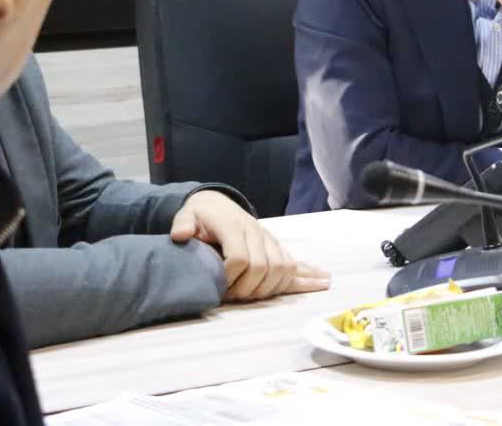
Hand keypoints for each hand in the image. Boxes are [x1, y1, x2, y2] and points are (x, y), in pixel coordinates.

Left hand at [169, 190, 331, 300]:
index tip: (218, 286)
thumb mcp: (187, 215)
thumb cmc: (201, 215)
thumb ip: (182, 224)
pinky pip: (294, 263)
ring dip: (272, 288)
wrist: (218, 203)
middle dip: (248, 288)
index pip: (240, 258)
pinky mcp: (277, 247)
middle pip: (263, 267)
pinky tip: (321, 282)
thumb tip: (180, 236)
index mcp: (234, 226)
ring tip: (260, 298)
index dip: (230, 277)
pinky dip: (306, 275)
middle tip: (233, 296)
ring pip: (282, 268)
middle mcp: (256, 233)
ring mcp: (269, 240)